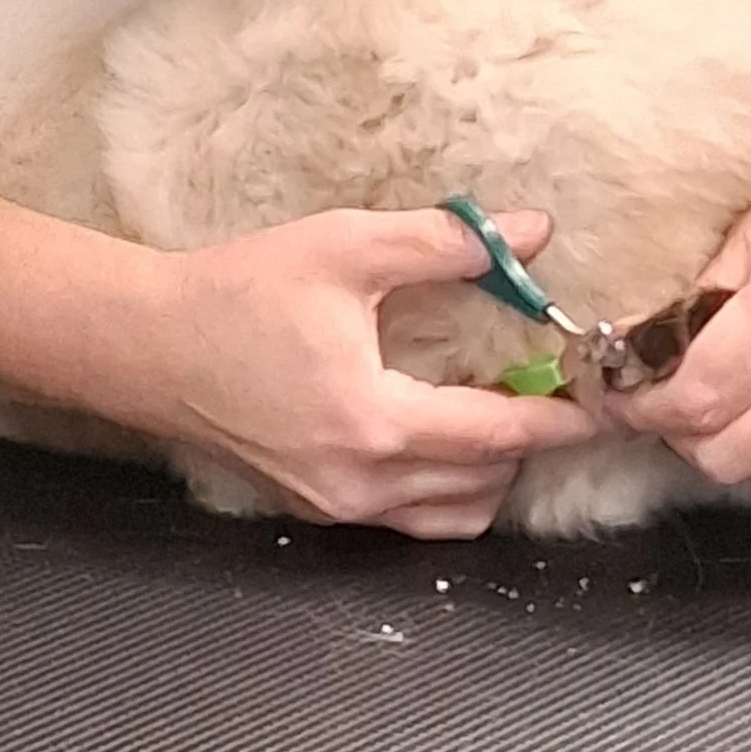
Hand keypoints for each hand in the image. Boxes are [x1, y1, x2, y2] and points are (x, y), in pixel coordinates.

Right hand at [152, 205, 602, 537]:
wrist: (146, 344)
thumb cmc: (242, 290)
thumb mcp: (347, 249)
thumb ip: (445, 242)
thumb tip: (533, 231)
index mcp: (375, 425)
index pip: (494, 438)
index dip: (556, 419)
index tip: (604, 402)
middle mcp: (359, 485)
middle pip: (479, 489)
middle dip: (526, 447)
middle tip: (553, 392)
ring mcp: (332, 507)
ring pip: (445, 518)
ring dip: (485, 476)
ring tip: (503, 413)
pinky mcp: (312, 508)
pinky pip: (403, 520)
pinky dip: (441, 489)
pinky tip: (443, 434)